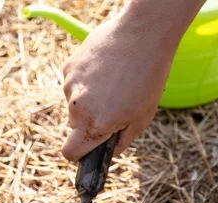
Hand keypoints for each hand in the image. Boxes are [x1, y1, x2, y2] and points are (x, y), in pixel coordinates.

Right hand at [61, 1, 197, 160]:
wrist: (144, 33)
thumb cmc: (149, 77)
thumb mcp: (143, 117)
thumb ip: (122, 140)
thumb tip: (109, 151)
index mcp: (96, 125)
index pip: (70, 152)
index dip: (79, 153)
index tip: (88, 146)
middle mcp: (78, 108)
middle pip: (75, 126)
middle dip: (90, 120)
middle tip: (115, 103)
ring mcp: (70, 86)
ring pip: (74, 103)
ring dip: (89, 98)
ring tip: (114, 81)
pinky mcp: (68, 67)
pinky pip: (73, 83)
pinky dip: (86, 80)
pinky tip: (105, 68)